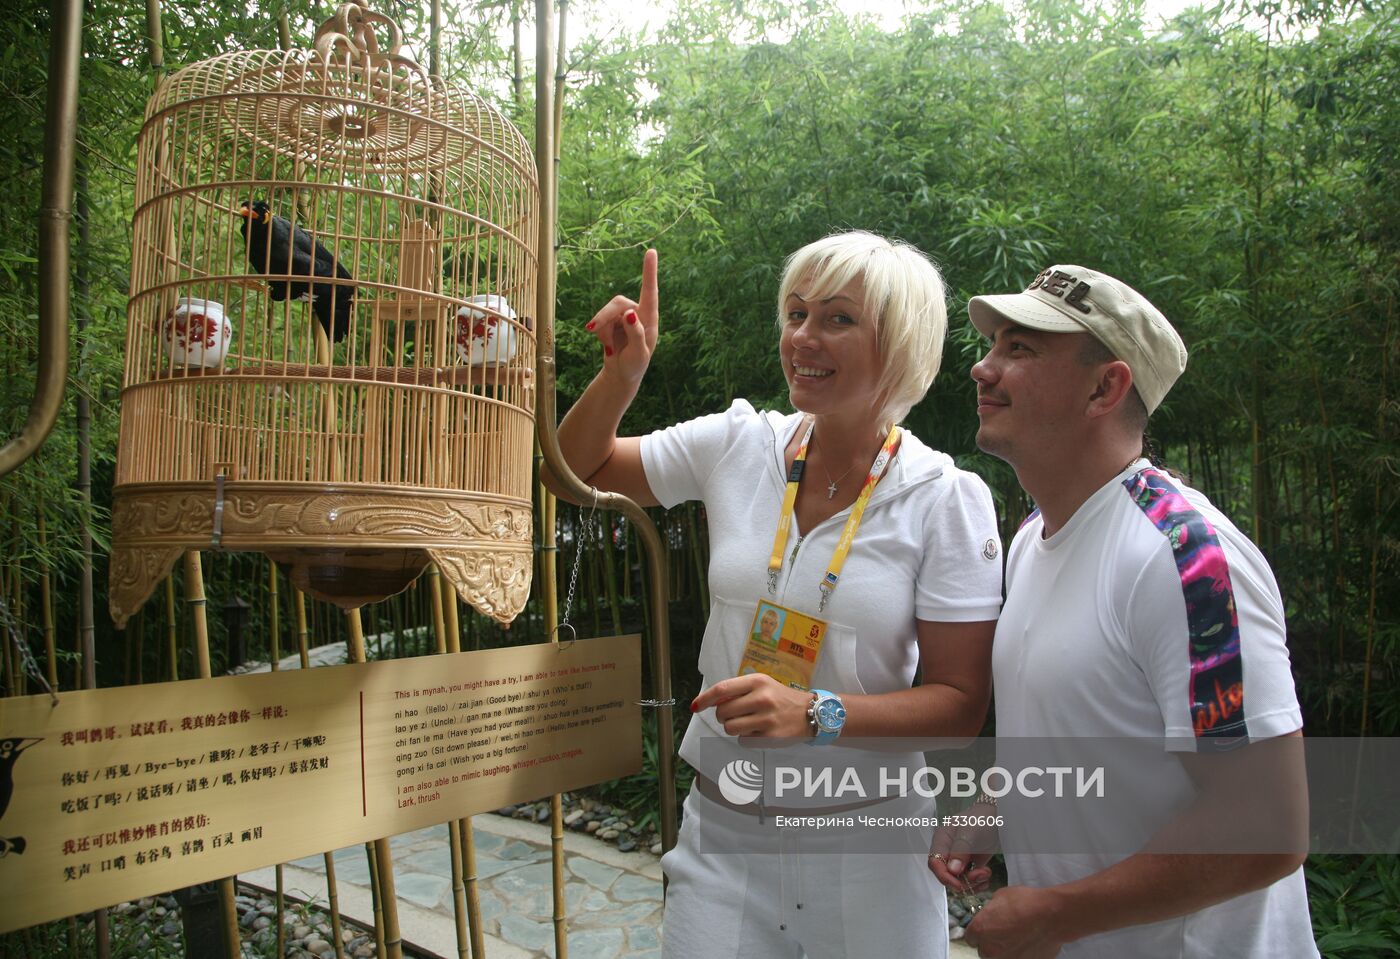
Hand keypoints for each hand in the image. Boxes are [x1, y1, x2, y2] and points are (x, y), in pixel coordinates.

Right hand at [585, 248, 658, 384]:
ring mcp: (625, 316)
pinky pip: (601, 320)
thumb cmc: (634, 366)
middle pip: (618, 303)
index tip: (651, 252)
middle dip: (604, 316)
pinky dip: (600, 333)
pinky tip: (607, 345)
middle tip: (592, 330)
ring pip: (607, 310)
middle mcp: (638, 314)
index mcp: (650, 320)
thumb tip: (630, 312)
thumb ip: (635, 333)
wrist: (621, 376)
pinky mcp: (613, 321)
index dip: (649, 272)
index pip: (650, 293)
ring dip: (601, 327)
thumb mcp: (638, 354)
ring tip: (605, 345)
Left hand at [689, 673, 813, 737]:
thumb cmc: (779, 697)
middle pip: (722, 712)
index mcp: (757, 681)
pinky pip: (742, 741)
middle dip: (722, 716)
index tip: (694, 706)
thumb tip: (709, 701)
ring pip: (730, 728)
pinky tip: (758, 731)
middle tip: (734, 714)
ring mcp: (766, 718)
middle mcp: (762, 698)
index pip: (722, 689)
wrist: (810, 712)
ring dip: (733, 728)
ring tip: (747, 723)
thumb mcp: (761, 685)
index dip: (704, 699)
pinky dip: (745, 738)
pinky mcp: (770, 737)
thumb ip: (737, 690)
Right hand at [928, 800, 997, 892]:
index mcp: (941, 840)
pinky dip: (977, 884)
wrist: (998, 818)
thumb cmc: (982, 818)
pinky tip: (986, 878)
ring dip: (972, 883)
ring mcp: (958, 860)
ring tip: (986, 873)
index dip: (944, 876)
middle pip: (946, 875)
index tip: (959, 884)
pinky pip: (969, 882)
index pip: (934, 862)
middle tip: (980, 875)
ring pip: (958, 881)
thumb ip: (960, 850)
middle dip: (962, 881)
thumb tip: (952, 870)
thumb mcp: (970, 830)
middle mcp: (947, 851)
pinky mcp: (969, 865)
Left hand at [963, 885, 1064, 958]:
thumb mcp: (1000, 897)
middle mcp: (989, 950)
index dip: (979, 930)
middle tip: (1003, 931)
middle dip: (991, 942)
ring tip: (1016, 938)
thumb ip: (990, 910)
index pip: (970, 936)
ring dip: (1004, 950)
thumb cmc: (1025, 903)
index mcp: (979, 930)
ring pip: (998, 957)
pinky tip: (1027, 942)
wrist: (1051, 916)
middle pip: (983, 950)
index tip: (987, 926)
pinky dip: (1019, 953)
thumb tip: (991, 914)